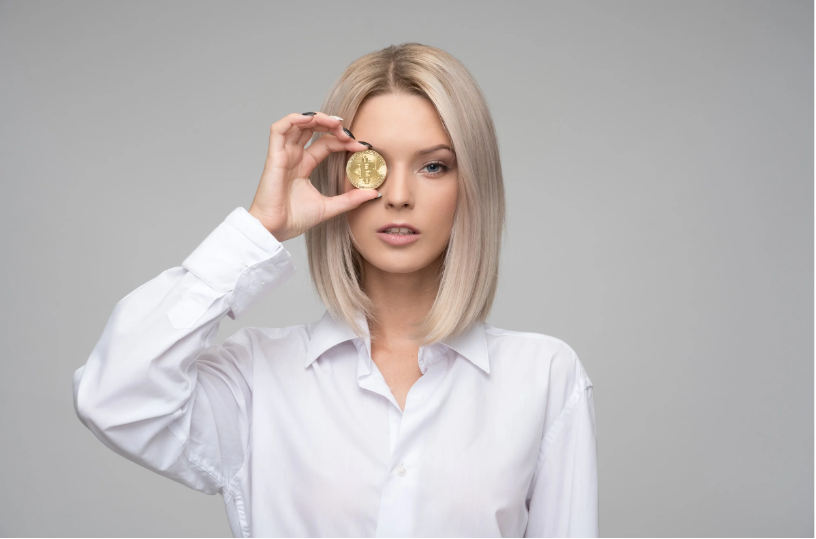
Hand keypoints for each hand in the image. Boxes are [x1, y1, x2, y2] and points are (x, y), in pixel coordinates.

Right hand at [248, 112, 377, 241]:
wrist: (275, 230)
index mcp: (304, 166)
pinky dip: (295, 119)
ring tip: (336, 123)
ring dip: (317, 118)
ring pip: (297, 124)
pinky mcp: (274, 156)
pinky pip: (279, 129)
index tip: (363, 146)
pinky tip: (312, 120)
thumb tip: (374, 193)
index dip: (344, 141)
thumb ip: (350, 199)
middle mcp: (294, 157)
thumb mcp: (329, 207)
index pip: (326, 143)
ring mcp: (283, 155)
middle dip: (333, 126)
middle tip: (350, 133)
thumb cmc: (293, 219)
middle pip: (313, 129)